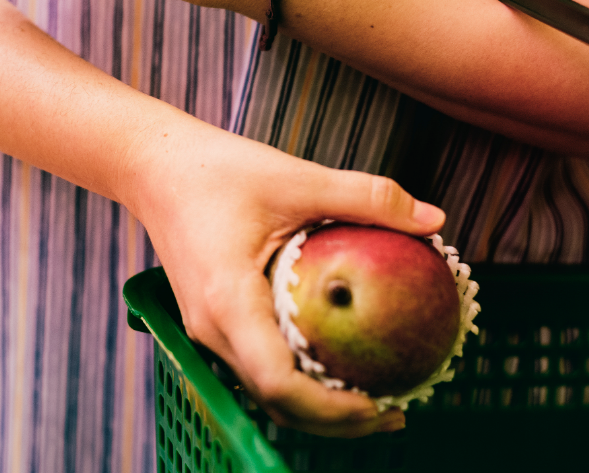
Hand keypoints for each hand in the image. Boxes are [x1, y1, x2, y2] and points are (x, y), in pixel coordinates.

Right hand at [129, 119, 446, 436]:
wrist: (154, 166)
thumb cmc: (216, 170)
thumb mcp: (297, 176)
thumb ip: (366, 197)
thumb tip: (434, 219)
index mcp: (228, 300)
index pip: (278, 382)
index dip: (331, 408)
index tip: (380, 405)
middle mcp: (212, 327)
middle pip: (274, 400)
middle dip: (334, 420)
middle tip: (395, 410)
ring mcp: (207, 328)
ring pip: (264, 389)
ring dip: (316, 404)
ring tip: (373, 396)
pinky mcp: (211, 320)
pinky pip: (257, 364)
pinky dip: (298, 377)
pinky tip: (334, 359)